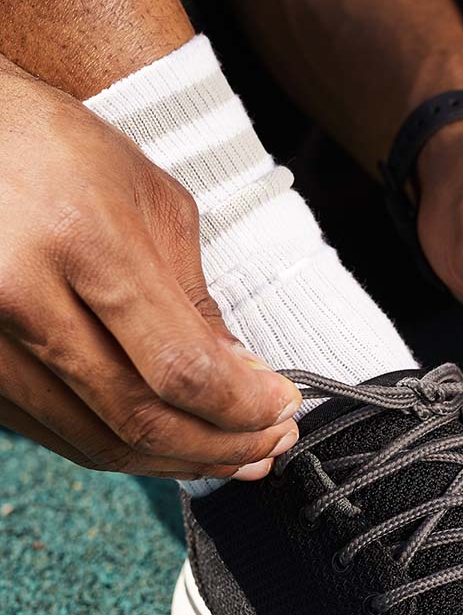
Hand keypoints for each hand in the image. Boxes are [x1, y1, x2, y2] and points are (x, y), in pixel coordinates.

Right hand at [0, 63, 300, 478]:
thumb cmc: (61, 153)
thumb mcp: (153, 204)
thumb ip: (195, 299)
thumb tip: (243, 376)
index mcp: (80, 241)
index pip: (179, 365)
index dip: (243, 404)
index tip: (284, 408)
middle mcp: (17, 295)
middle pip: (138, 417)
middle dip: (221, 444)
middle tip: (272, 440)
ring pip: (97, 441)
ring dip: (177, 460)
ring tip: (236, 454)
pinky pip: (59, 433)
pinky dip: (123, 449)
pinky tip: (171, 444)